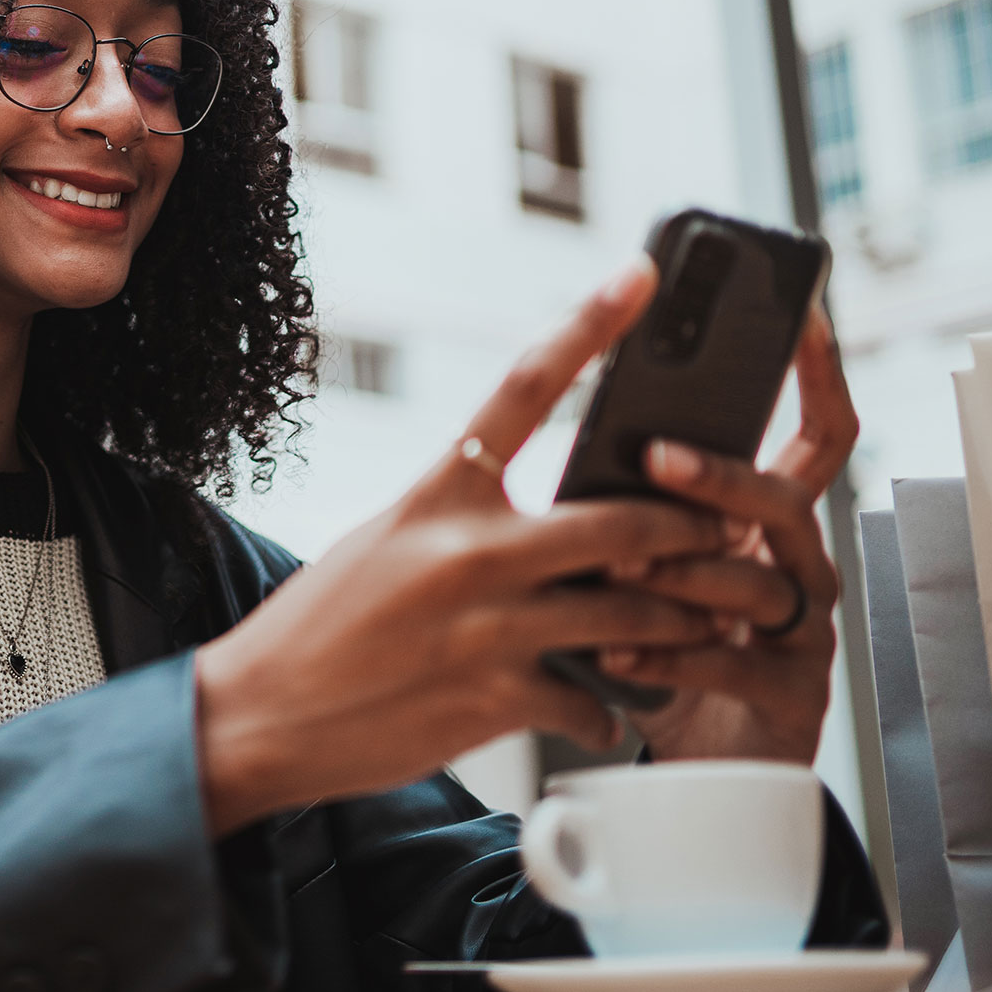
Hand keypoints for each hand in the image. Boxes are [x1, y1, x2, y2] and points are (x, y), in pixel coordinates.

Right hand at [194, 257, 734, 835]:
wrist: (261, 716)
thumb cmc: (318, 627)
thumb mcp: (384, 541)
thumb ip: (460, 515)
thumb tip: (532, 500)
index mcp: (436, 493)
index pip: (524, 386)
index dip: (590, 325)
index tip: (641, 275)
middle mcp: (467, 550)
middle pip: (621, 518)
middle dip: (692, 527)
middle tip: (731, 527)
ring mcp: (487, 627)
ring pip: (628, 611)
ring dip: (676, 619)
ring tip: (702, 622)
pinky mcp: (498, 699)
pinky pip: (593, 700)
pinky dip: (612, 708)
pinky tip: (611, 712)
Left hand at [599, 305, 858, 764]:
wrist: (699, 773)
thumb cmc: (664, 648)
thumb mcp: (648, 566)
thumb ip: (638, 508)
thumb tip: (590, 442)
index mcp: (774, 521)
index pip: (816, 436)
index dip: (818, 374)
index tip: (799, 312)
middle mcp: (802, 565)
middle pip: (784, 499)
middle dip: (720, 475)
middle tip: (656, 456)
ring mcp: (805, 632)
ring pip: (757, 581)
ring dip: (684, 571)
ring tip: (622, 569)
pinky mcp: (791, 697)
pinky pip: (735, 662)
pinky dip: (672, 654)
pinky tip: (619, 649)